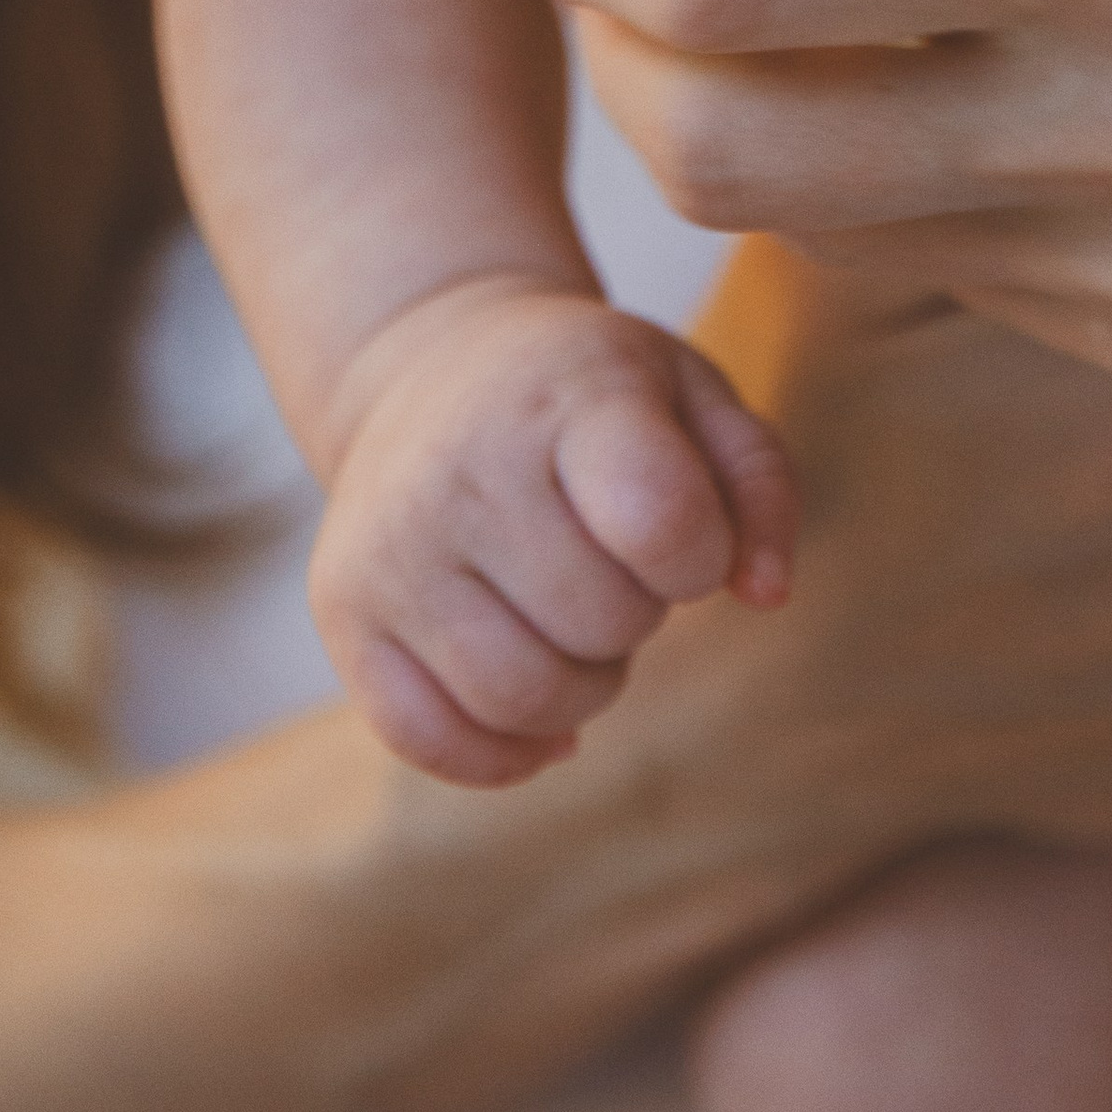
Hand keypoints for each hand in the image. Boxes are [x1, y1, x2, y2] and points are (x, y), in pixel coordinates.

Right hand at [312, 278, 795, 786]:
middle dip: (639, 616)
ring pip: (520, 698)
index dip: (700, 555)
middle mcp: (462, 467)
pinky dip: (499, 751)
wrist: (433, 360)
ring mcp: (390, 544)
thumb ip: (758, 484)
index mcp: (567, 395)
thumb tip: (768, 595)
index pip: (661, 522)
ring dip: (581, 688)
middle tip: (617, 566)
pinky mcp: (342, 610)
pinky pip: (425, 740)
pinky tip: (532, 711)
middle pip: (599, 625)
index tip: (685, 532)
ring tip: (574, 621)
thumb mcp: (693, 392)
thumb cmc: (590, 391)